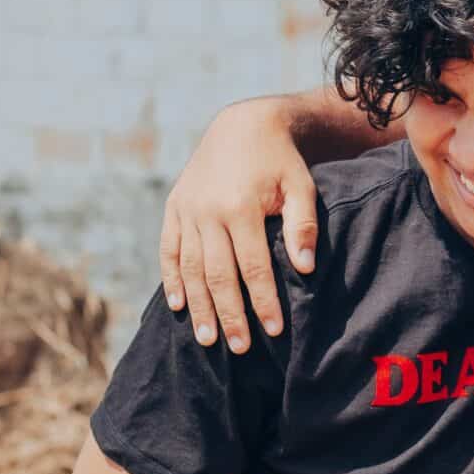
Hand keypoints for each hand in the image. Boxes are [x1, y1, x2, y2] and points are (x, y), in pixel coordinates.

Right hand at [158, 98, 321, 352]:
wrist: (242, 124)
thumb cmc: (280, 161)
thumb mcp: (301, 185)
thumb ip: (303, 225)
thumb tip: (305, 268)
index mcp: (241, 206)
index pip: (253, 267)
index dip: (263, 301)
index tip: (274, 330)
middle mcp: (208, 211)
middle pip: (217, 275)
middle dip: (229, 315)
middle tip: (240, 348)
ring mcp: (187, 210)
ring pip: (189, 268)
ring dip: (199, 306)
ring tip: (207, 340)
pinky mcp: (174, 207)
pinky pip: (168, 249)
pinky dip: (171, 278)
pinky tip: (178, 306)